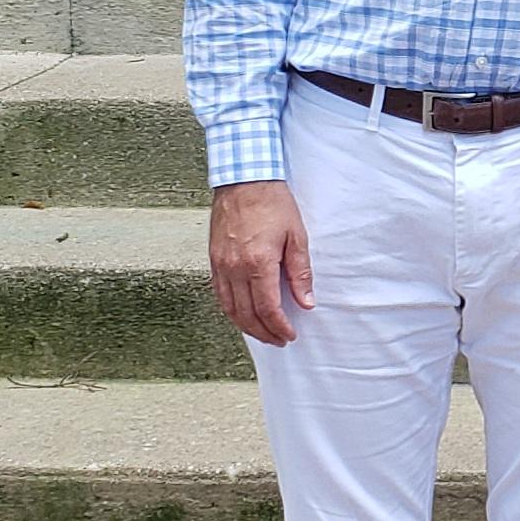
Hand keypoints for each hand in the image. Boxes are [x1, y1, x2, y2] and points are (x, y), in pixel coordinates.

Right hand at [209, 180, 312, 346]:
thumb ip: (300, 273)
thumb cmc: (273, 204)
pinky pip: (219, 294)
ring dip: (246, 326)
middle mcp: (235, 268)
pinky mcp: (213, 259)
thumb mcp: (297, 236)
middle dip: (264, 332)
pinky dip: (231, 310)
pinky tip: (242, 314)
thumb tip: (306, 302)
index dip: (279, 327)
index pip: (268, 308)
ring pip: (229, 308)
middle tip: (279, 340)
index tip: (290, 335)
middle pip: (247, 314)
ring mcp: (220, 265)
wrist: (244, 180)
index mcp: (258, 264)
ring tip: (262, 333)